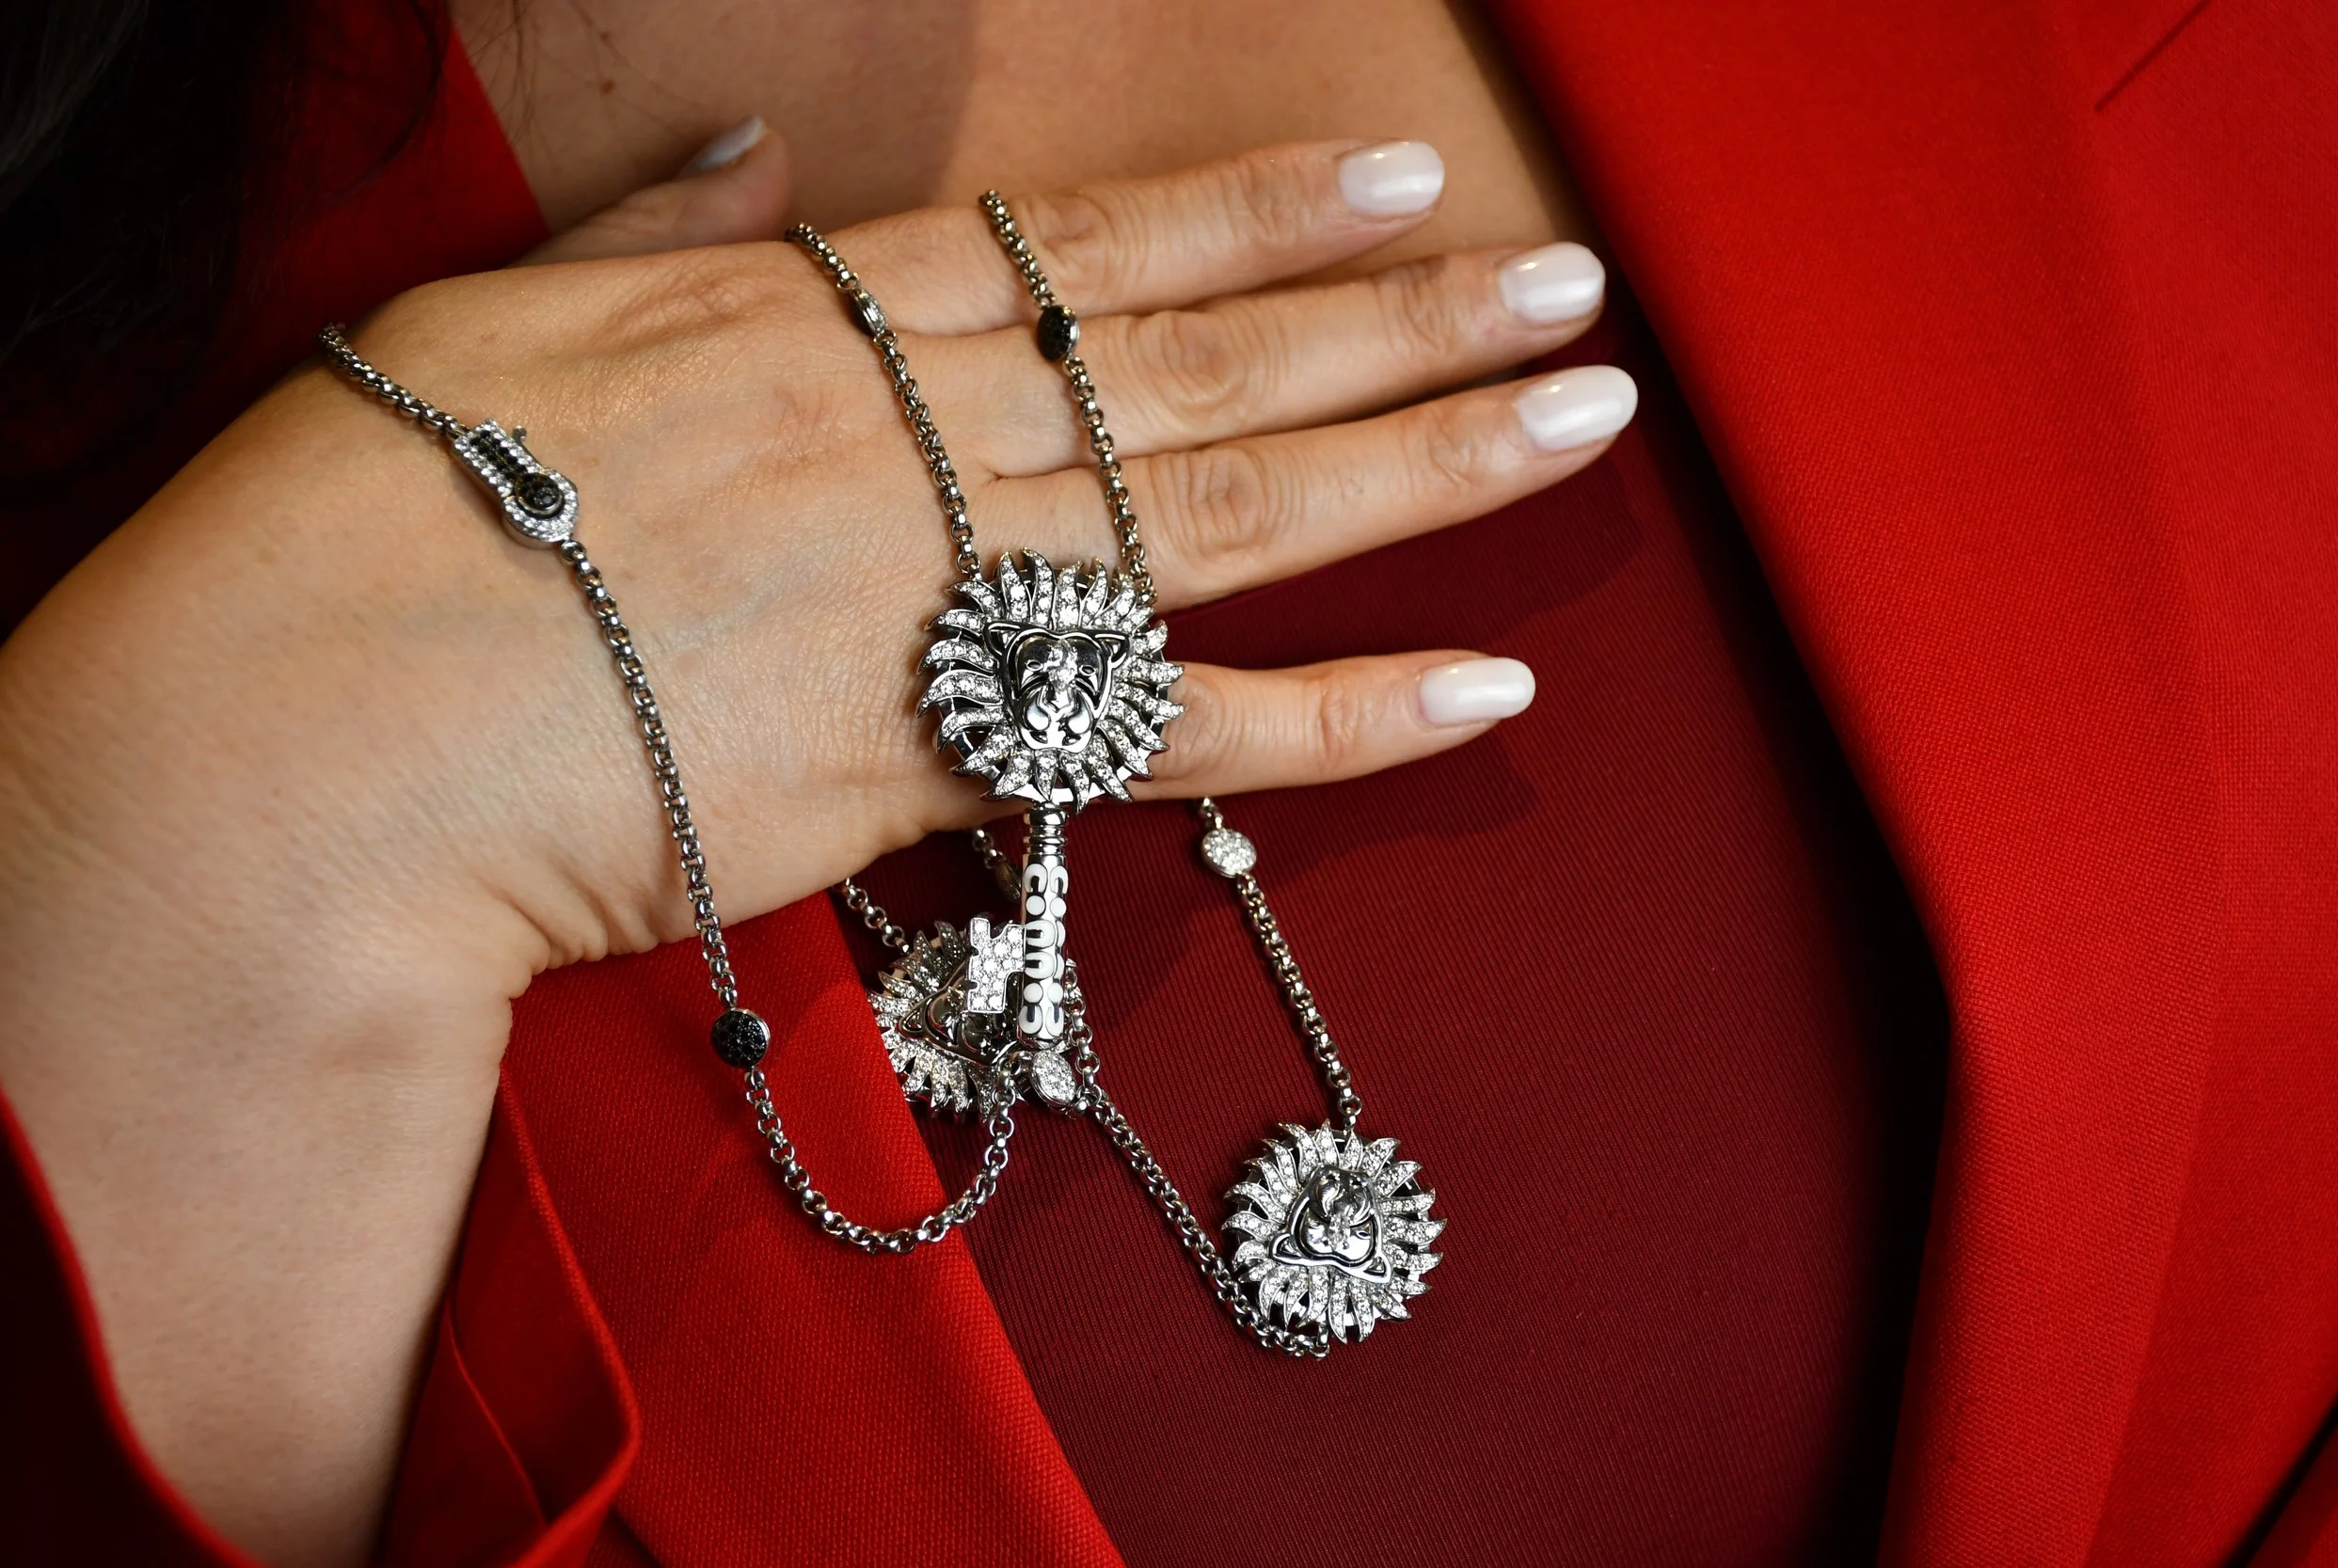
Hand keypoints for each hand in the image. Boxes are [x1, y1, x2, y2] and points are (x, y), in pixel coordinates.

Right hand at [0, 128, 1627, 1563]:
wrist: (310, 747)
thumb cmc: (368, 525)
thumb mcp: (497, 316)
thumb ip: (653, 232)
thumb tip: (752, 163)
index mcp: (813, 317)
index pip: (1085, 251)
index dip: (1254, 213)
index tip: (1394, 179)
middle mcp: (913, 431)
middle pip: (1209, 361)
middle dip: (1404, 315)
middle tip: (1567, 287)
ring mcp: (944, 586)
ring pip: (1239, 506)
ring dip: (1424, 456)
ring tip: (1577, 410)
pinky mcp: (944, 749)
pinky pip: (1185, 731)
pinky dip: (1339, 716)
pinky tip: (1481, 686)